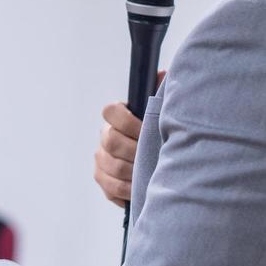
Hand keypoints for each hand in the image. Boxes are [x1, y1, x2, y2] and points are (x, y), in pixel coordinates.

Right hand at [93, 70, 163, 206]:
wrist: (156, 160)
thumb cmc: (158, 132)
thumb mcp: (159, 113)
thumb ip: (159, 94)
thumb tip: (163, 75)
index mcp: (116, 116)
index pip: (110, 111)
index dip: (127, 121)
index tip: (145, 130)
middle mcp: (104, 136)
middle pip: (111, 142)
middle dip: (134, 151)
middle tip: (153, 157)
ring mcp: (101, 159)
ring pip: (112, 166)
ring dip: (133, 172)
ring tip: (150, 174)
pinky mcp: (103, 180)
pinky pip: (111, 187)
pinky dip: (127, 190)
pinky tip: (141, 189)